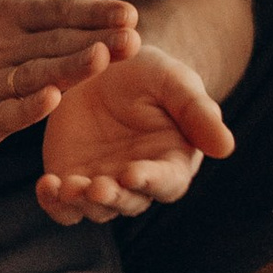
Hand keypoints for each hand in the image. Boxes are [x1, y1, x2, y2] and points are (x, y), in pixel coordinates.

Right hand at [0, 0, 139, 156]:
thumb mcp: (9, 6)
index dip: (95, 13)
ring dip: (67, 68)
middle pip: (52, 43)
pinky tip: (51, 100)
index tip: (130, 14)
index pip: (59, 11)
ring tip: (100, 58)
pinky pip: (4, 113)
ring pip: (32, 75)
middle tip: (133, 39)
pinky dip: (26, 107)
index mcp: (9, 14)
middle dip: (94, 40)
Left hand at [35, 50, 233, 222]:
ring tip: (65, 186)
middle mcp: (136, 181)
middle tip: (97, 187)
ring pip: (92, 208)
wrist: (105, 65)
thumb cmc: (151, 74)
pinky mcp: (69, 176)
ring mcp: (101, 182)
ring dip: (80, 202)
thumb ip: (198, 112)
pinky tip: (45, 186)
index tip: (133, 173)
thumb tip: (227, 148)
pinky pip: (61, 202)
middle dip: (112, 197)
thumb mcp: (175, 82)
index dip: (150, 181)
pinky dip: (52, 201)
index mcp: (170, 162)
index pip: (165, 182)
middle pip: (127, 202)